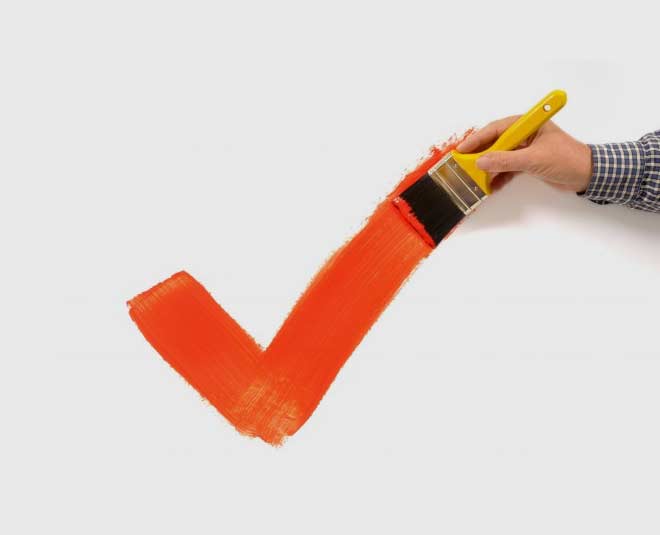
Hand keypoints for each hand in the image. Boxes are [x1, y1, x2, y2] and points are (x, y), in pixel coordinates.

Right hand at [456, 116, 592, 191]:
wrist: (588, 175)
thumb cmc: (567, 159)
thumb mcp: (533, 159)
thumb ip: (506, 160)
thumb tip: (482, 162)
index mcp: (527, 125)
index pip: (496, 129)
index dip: (477, 139)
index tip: (462, 150)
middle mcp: (524, 135)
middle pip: (495, 142)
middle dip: (480, 155)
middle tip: (463, 165)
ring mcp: (526, 149)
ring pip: (500, 157)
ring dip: (489, 168)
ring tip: (475, 178)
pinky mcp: (528, 163)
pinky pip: (508, 168)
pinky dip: (499, 177)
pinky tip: (492, 186)